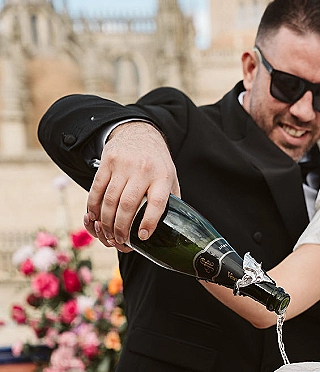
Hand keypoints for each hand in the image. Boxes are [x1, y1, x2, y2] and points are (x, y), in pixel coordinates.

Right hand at [84, 121, 179, 251]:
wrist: (138, 132)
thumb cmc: (156, 162)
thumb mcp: (170, 178)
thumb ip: (171, 200)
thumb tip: (173, 228)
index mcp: (162, 176)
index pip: (157, 202)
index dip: (149, 222)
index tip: (142, 236)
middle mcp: (143, 170)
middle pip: (128, 204)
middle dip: (121, 227)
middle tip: (119, 240)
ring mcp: (123, 165)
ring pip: (111, 199)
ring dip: (107, 221)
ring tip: (108, 233)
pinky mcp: (107, 162)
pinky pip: (97, 188)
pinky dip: (94, 206)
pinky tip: (95, 217)